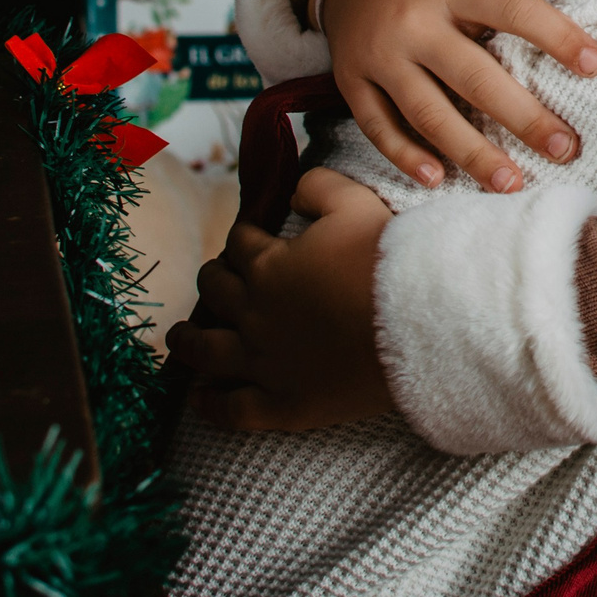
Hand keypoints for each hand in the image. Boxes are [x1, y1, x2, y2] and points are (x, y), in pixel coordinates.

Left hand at [167, 168, 396, 430]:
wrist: (419, 322)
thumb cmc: (389, 260)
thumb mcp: (355, 203)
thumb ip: (318, 186)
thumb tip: (294, 189)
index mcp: (268, 265)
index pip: (240, 243)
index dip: (242, 238)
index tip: (248, 239)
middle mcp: (254, 313)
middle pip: (215, 291)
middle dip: (214, 279)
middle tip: (218, 279)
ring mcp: (264, 363)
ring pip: (205, 351)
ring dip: (186, 340)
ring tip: (178, 336)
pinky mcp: (282, 404)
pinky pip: (232, 409)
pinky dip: (209, 404)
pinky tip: (197, 397)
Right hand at [321, 0, 596, 191]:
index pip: (512, 10)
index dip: (556, 36)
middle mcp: (414, 20)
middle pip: (472, 76)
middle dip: (521, 117)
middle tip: (566, 149)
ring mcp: (380, 54)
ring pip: (426, 111)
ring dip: (470, 152)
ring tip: (512, 183)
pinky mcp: (352, 80)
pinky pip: (377, 125)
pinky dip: (404, 155)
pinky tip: (438, 180)